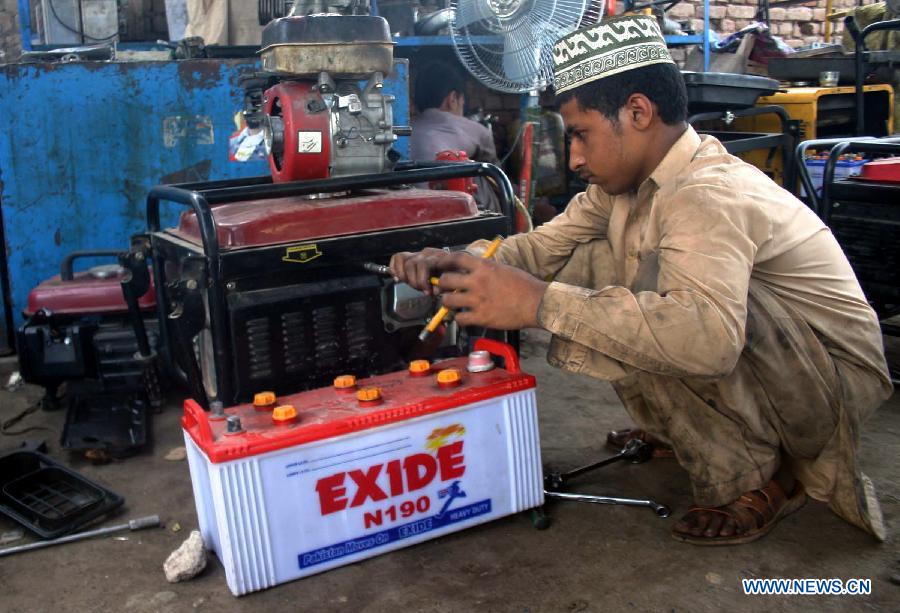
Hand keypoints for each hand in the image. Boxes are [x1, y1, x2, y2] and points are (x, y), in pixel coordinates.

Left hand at [394, 250, 547, 329]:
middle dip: (442, 286)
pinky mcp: (481, 317)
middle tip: (445, 290)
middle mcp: (477, 282)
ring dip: (447, 303)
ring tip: (453, 305)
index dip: (443, 262)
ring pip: (447, 301)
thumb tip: (474, 270)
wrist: (537, 303)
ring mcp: (478, 300)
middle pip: (445, 280)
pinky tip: (465, 317)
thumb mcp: (504, 269)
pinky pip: (459, 319)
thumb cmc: (524, 285)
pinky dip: (459, 319)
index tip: (439, 266)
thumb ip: (486, 269)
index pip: (455, 258)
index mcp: (484, 267)